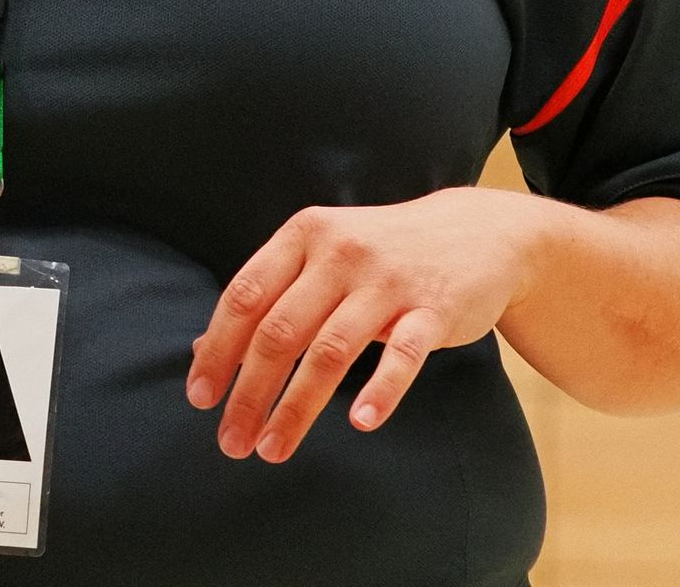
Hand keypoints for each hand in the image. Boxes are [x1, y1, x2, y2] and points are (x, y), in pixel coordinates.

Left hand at [187, 187, 547, 460]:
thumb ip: (269, 295)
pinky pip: (402, 355)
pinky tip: (360, 422)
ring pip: (331, 350)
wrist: (478, 232)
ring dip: (297, 407)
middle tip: (231, 440)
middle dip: (250, 391)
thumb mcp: (321, 256)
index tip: (201, 397)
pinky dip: (381, 389)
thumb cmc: (382, 252)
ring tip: (273, 448)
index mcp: (303, 235)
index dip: (218, 349)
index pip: (245, 296)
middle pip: (280, 330)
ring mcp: (388, 280)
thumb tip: (203, 348)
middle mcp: (340, 252)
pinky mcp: (433, 308)